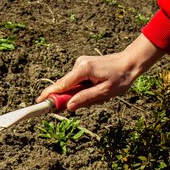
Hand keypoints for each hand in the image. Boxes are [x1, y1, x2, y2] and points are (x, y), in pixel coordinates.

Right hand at [37, 34, 165, 110]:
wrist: (131, 62)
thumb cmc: (121, 77)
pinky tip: (99, 89)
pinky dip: (85, 89)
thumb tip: (68, 106)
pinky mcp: (83, 66)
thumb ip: (85, 99)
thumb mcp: (105, 92)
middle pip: (65, 87)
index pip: (60, 85)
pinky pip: (78, 82)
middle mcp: (78, 64)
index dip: (49, 96)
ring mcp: (80, 64)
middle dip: (73, 98)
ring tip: (101, 94)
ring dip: (82, 94)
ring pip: (73, 86)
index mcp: (82, 70)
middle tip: (92, 101)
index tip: (38, 104)